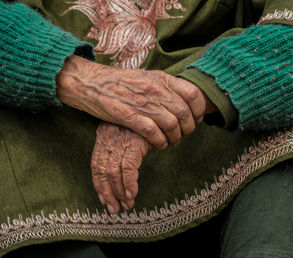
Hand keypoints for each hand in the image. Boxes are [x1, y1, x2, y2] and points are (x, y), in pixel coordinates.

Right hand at [56, 55, 205, 147]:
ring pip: (171, 125)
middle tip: (184, 134)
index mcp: (161, 78)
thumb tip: (186, 99)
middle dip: (188, 128)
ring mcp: (142, 102)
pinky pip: (153, 133)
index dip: (199, 110)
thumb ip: (166, 86)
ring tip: (171, 141)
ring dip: (175, 138)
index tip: (197, 119)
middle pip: (184, 113)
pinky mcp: (129, 116)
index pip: (193, 94)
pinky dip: (160, 142)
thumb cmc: (122, 83)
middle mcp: (155, 89)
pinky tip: (159, 144)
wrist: (92, 83)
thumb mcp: (147, 77)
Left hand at [91, 122, 151, 213]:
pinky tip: (132, 194)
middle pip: (100, 170)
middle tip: (114, 208)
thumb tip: (120, 175)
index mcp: (104, 135)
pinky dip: (128, 184)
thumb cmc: (148, 125)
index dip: (99, 184)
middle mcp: (108, 137)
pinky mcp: (134, 142)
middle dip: (107, 193)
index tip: (104, 199)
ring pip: (112, 172)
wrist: (163, 113)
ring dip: (118, 192)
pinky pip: (128, 168)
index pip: (95, 164)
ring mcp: (120, 140)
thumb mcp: (130, 135)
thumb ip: (123, 150)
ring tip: (127, 205)